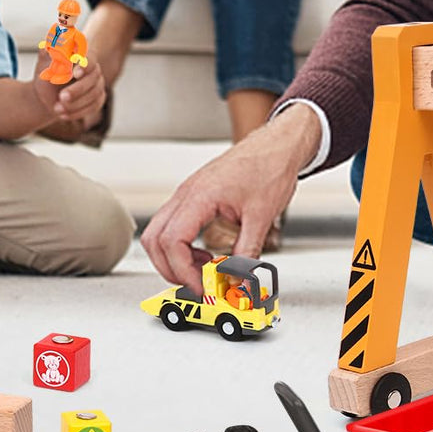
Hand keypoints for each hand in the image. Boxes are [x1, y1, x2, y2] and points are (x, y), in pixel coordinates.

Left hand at [32, 48, 106, 129]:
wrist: (46, 93)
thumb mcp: (43, 62)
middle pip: (93, 79)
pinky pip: (93, 107)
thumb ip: (47, 51)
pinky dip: (77, 112)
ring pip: (94, 95)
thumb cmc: (46, 73)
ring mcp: (98, 84)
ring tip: (56, 109)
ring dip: (75, 104)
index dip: (85, 65)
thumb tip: (50, 43)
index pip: (90, 58)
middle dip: (78, 90)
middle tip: (62, 97)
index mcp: (82, 55)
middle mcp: (94, 69)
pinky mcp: (98, 99)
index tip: (76, 73)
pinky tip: (62, 115)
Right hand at [143, 109, 318, 289]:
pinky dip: (182, 247)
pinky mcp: (194, 197)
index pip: (172, 241)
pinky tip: (205, 256)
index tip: (203, 286)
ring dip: (174, 259)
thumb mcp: (262, 217)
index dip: (183, 271)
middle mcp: (187, 194)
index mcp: (200, 196)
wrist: (278, 145)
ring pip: (159, 233)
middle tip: (197, 284)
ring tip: (204, 271)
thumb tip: (239, 282)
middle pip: (154, 240)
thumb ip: (247, 254)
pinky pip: (173, 226)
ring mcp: (187, 194)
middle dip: (170, 269)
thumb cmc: (270, 167)